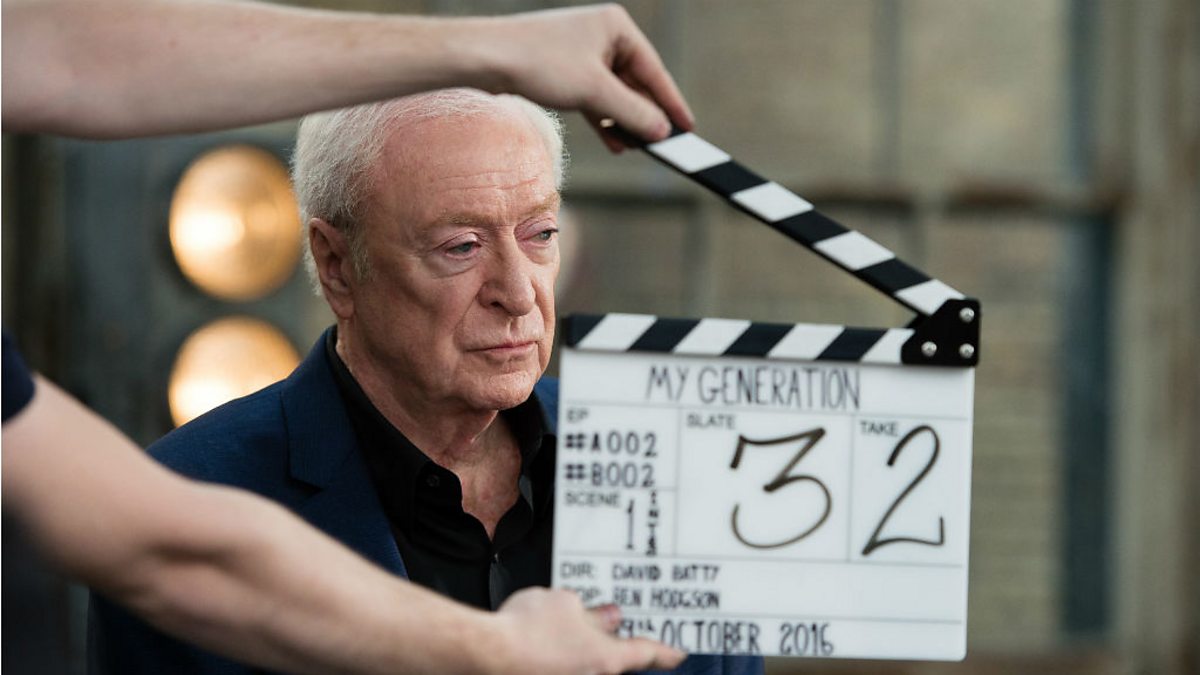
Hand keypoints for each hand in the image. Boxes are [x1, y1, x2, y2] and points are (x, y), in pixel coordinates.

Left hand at [484, 4, 693, 150]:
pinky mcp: (564, 71)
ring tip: (634, 147)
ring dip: (624, 122)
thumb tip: (662, 130)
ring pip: (614, 94)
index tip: (688, 127)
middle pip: (635, 83)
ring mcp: (582, 54)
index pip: (654, 69)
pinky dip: (604, 119)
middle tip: (662, 146)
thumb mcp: (594, 92)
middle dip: (644, 116)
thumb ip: (633, 113)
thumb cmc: (539, 63)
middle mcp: (602, 36)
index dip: (671, 103)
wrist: (486, 59)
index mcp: (616, 26)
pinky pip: (594, 98)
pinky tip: (614, 141)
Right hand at [491, 587, 684, 673]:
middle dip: (613, 643)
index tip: (678, 653)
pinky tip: (549, 642)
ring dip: (584, 651)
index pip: (647, 654)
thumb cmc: (525, 629)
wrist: (486, 654)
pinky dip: (564, 657)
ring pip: (590, 666)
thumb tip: (608, 616)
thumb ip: (593, 613)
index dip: (666, 652)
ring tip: (567, 630)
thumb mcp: (566, 604)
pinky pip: (566, 668)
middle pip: (616, 662)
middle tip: (608, 626)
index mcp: (607, 659)